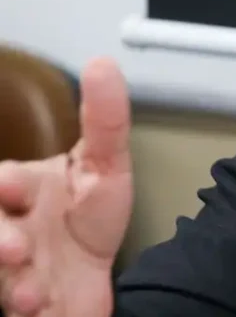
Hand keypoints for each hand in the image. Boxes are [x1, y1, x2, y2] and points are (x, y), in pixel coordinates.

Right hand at [0, 58, 133, 315]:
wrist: (91, 283)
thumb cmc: (89, 220)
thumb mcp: (107, 168)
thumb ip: (106, 121)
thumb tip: (103, 63)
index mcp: (21, 190)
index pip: (6, 182)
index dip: (6, 184)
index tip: (12, 186)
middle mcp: (7, 228)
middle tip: (16, 248)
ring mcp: (7, 269)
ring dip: (11, 284)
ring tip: (33, 293)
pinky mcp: (14, 301)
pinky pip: (10, 306)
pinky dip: (23, 308)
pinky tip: (38, 307)